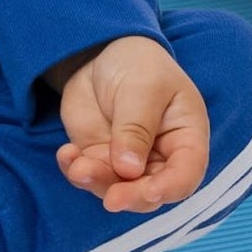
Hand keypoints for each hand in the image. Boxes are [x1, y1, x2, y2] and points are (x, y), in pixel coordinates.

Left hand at [53, 35, 209, 212]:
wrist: (103, 53)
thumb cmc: (138, 64)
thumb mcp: (143, 88)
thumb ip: (136, 128)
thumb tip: (128, 169)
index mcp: (185, 138)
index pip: (185, 175)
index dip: (169, 189)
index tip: (148, 192)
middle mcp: (160, 158)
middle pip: (150, 192)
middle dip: (130, 197)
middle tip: (111, 198)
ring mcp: (128, 161)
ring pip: (116, 188)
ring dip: (97, 183)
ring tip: (78, 166)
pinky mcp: (99, 157)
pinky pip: (88, 175)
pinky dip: (75, 171)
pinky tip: (66, 154)